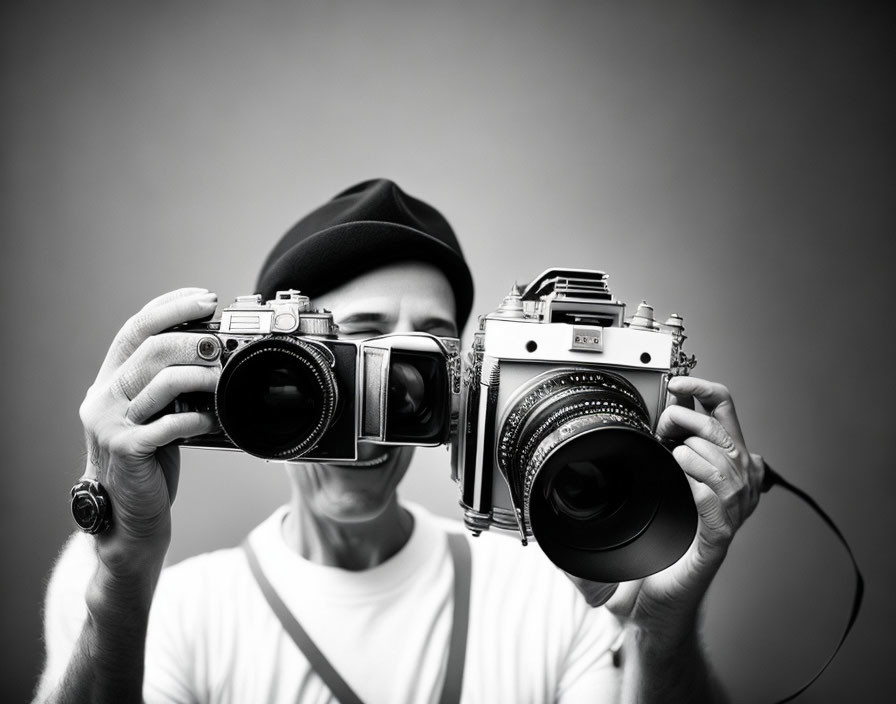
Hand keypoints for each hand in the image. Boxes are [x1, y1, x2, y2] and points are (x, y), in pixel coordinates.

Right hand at [78, 288, 219, 568]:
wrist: (127, 517)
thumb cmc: (147, 463)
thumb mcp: (153, 415)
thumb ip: (167, 385)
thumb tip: (211, 350)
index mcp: (109, 382)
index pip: (135, 328)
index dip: (170, 308)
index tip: (204, 299)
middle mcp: (103, 398)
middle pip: (150, 349)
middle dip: (192, 339)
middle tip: (221, 342)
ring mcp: (112, 423)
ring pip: (162, 381)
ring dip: (202, 376)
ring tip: (223, 379)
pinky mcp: (128, 449)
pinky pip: (170, 423)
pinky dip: (198, 417)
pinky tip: (212, 419)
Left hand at [570, 376, 764, 645]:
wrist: (647, 616)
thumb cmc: (636, 571)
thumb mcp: (612, 522)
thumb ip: (587, 505)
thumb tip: (554, 484)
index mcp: (700, 480)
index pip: (724, 425)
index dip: (706, 398)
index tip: (677, 386)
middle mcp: (717, 496)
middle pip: (733, 438)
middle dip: (699, 418)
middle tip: (667, 421)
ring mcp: (718, 520)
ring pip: (734, 468)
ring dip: (699, 450)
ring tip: (673, 454)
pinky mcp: (713, 546)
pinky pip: (723, 510)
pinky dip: (706, 489)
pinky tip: (686, 482)